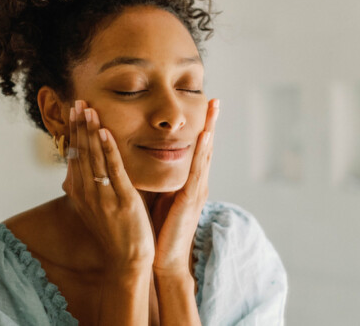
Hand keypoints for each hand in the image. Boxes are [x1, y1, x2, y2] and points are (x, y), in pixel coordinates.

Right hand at [67, 100, 154, 272]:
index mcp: (79, 191)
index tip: (74, 110)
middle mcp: (86, 192)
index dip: (74, 131)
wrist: (127, 258)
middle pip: (81, 152)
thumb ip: (87, 184)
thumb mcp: (94, 206)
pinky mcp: (121, 199)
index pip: (74, 155)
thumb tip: (77, 166)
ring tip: (89, 109)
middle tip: (78, 102)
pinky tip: (106, 131)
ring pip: (94, 157)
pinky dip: (108, 149)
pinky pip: (113, 170)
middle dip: (79, 125)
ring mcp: (103, 195)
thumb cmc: (113, 231)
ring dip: (91, 131)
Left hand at [152, 99, 219, 275]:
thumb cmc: (159, 228)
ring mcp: (197, 191)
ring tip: (213, 108)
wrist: (163, 258)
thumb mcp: (159, 196)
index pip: (195, 150)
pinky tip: (204, 136)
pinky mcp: (191, 200)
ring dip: (209, 129)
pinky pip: (197, 172)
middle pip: (205, 147)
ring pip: (205, 154)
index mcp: (188, 182)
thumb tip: (144, 157)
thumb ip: (158, 177)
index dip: (200, 128)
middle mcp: (196, 183)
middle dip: (210, 123)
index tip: (203, 106)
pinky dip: (202, 152)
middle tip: (215, 99)